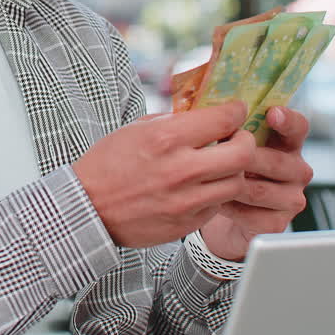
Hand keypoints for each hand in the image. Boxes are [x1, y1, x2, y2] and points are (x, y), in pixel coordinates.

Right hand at [74, 101, 256, 249]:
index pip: (223, 119)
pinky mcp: (186, 224)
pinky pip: (218, 206)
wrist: (87, 208)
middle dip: (246, 141)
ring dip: (233, 171)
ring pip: (236, 183)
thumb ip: (174, 122)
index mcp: (166, 139)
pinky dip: (216, 194)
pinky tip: (202, 187)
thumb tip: (205, 112)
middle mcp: (180, 170)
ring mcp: (185, 201)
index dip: (236, 111)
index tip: (236, 110)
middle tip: (238, 139)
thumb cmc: (108, 164)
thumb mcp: (137, 130)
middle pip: (243, 154)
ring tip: (220, 165)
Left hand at [200, 106, 311, 261]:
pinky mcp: (280, 222)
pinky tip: (218, 203)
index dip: (287, 119)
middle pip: (275, 161)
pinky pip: (254, 215)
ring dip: (231, 185)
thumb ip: (228, 126)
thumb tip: (209, 109)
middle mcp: (297, 169)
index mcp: (287, 142)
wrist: (222, 211)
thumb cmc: (225, 167)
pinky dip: (231, 209)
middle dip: (242, 158)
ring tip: (210, 181)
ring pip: (260, 189)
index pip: (297, 126)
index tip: (272, 113)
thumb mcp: (229, 143)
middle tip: (217, 157)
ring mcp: (292, 197)